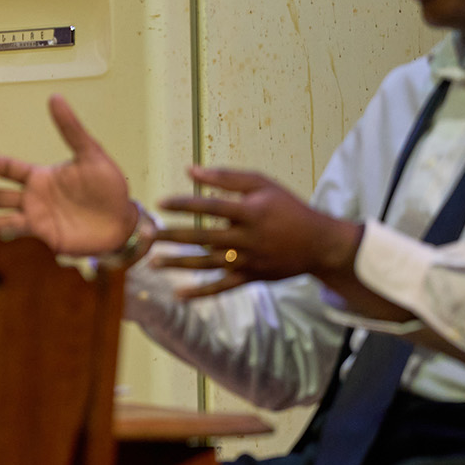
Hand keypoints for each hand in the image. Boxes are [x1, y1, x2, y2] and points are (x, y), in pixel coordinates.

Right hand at [0, 95, 142, 257]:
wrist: (123, 221)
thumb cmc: (108, 186)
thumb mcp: (91, 154)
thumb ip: (71, 129)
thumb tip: (55, 97)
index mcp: (41, 178)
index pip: (13, 169)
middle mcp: (34, 200)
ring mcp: (38, 222)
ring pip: (4, 222)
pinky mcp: (47, 243)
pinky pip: (24, 243)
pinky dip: (8, 243)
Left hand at [153, 167, 364, 298]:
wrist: (319, 244)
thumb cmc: (288, 207)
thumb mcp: (263, 184)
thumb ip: (227, 177)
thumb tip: (190, 170)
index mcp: (250, 212)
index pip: (211, 207)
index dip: (185, 205)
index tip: (160, 203)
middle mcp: (247, 238)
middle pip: (203, 237)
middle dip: (171, 236)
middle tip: (144, 235)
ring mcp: (248, 260)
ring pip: (208, 265)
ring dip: (178, 264)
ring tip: (152, 262)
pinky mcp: (251, 277)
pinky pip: (222, 288)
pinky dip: (201, 293)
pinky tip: (179, 294)